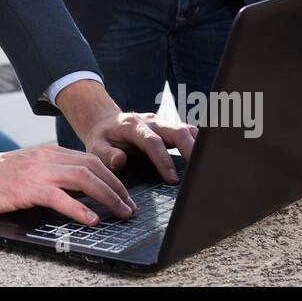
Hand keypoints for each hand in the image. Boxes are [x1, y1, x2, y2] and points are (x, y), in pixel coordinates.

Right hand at [0, 128, 134, 226]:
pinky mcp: (25, 187)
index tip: (124, 194)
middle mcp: (46, 157)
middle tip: (130, 206)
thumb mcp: (28, 170)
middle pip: (93, 167)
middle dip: (117, 187)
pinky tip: (90, 219)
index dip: (112, 176)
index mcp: (48, 153)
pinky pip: (59, 196)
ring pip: (83, 178)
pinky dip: (79, 209)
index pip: (90, 160)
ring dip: (107, 196)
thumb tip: (80, 192)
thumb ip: (52, 174)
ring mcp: (36, 171)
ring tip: (120, 212)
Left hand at [80, 110, 196, 181]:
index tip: (173, 179)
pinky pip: (188, 132)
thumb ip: (106, 154)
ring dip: (198, 146)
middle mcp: (150, 122)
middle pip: (177, 131)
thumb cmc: (102, 138)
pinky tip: (203, 159)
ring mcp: (162, 123)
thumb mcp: (95, 147)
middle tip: (198, 172)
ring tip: (206, 166)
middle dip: (190, 150)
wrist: (105, 122)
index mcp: (132, 126)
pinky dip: (198, 144)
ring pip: (186, 129)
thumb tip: (120, 162)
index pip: (153, 142)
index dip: (164, 160)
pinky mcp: (169, 128)